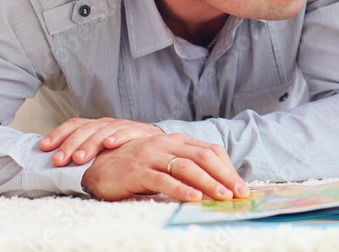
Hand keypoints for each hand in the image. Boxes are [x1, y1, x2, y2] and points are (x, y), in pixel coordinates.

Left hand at [40, 117, 163, 165]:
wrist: (162, 148)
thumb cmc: (127, 154)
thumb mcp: (105, 152)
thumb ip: (87, 154)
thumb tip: (54, 164)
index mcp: (97, 126)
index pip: (75, 124)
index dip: (58, 134)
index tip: (43, 147)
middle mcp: (109, 124)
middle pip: (86, 128)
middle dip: (71, 144)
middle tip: (59, 160)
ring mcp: (126, 126)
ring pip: (104, 130)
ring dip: (90, 143)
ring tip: (79, 158)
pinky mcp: (143, 132)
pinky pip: (130, 131)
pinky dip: (119, 136)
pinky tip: (110, 144)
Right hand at [80, 133, 249, 201]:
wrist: (97, 167)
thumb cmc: (135, 167)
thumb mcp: (164, 162)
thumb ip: (186, 168)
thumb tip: (216, 186)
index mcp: (177, 140)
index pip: (211, 151)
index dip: (228, 168)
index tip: (241, 186)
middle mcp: (167, 144)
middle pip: (204, 157)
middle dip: (225, 176)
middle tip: (239, 194)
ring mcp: (152, 155)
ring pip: (187, 167)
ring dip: (208, 183)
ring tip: (223, 197)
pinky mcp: (138, 170)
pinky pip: (163, 180)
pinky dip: (180, 189)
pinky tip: (193, 198)